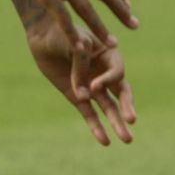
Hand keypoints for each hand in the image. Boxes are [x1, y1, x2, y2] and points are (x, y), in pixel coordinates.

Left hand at [25, 17, 137, 145]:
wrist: (42, 36)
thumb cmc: (60, 32)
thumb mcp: (72, 42)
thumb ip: (80, 63)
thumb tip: (86, 94)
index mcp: (109, 55)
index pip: (117, 71)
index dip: (108, 80)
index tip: (93, 86)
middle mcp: (105, 73)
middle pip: (121, 92)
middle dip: (127, 106)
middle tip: (132, 120)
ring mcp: (92, 86)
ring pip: (109, 107)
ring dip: (117, 123)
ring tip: (127, 140)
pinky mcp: (77, 96)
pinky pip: (89, 114)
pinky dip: (96, 127)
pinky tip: (105, 141)